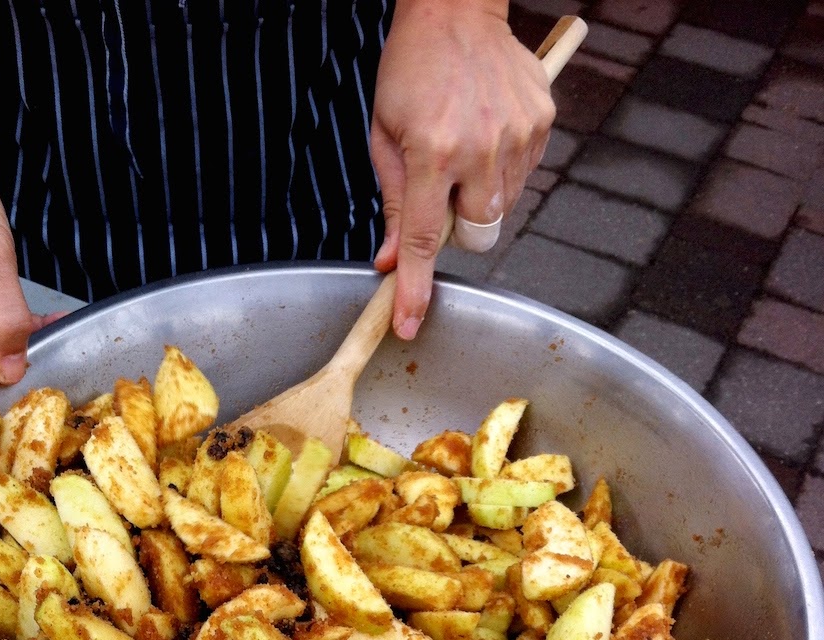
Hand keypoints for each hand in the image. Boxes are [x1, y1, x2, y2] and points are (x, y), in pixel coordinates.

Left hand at [370, 0, 554, 339]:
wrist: (456, 9)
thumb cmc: (413, 68)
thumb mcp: (385, 135)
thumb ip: (394, 203)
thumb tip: (393, 260)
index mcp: (432, 150)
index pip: (425, 239)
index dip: (416, 288)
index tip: (408, 323)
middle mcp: (480, 146)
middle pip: (479, 235)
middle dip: (461, 230)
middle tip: (444, 192)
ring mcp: (516, 134)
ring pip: (502, 209)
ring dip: (481, 196)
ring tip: (464, 148)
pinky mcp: (541, 122)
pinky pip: (523, 176)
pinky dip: (502, 169)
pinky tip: (486, 134)